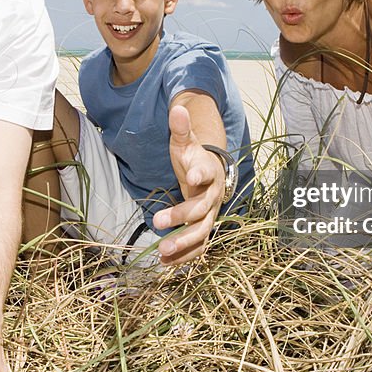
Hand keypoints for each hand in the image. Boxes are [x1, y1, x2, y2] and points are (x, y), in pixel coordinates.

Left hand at [153, 104, 225, 264]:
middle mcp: (213, 197)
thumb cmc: (194, 158)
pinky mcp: (203, 230)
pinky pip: (198, 247)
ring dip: (183, 244)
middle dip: (181, 216)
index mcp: (209, 173)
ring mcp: (209, 216)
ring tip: (162, 252)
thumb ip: (180, 128)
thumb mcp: (184, 142)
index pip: (206, 173)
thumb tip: (178, 107)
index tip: (189, 176)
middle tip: (158, 222)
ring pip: (201, 233)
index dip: (199, 174)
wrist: (210, 175)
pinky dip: (184, 257)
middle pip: (201, 210)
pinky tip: (165, 264)